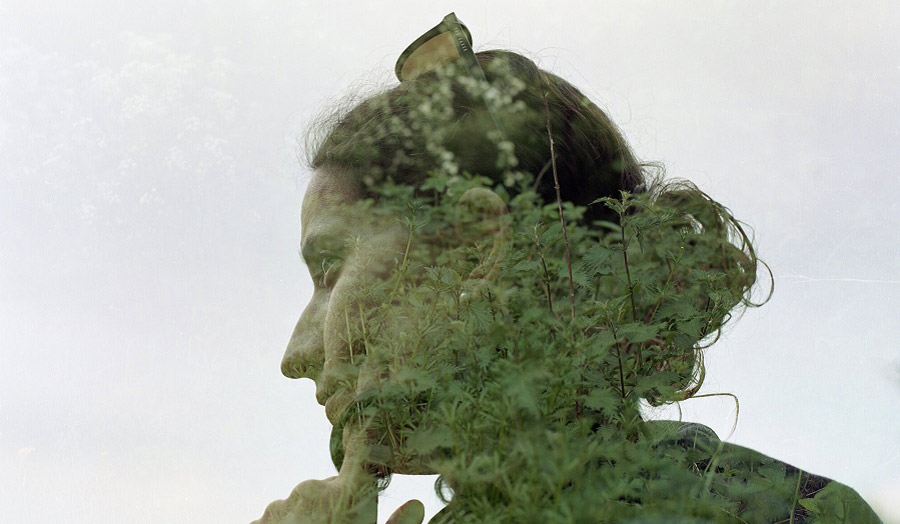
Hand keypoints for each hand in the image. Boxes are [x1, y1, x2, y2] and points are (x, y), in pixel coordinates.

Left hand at [252, 420, 424, 523]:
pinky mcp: (261, 520)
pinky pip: (283, 517)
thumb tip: (419, 505)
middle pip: (336, 486)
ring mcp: (284, 505)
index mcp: (349, 496)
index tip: (374, 418)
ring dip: (314, 518)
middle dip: (343, 503)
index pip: (366, 449)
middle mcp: (315, 490)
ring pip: (307, 503)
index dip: (371, 434)